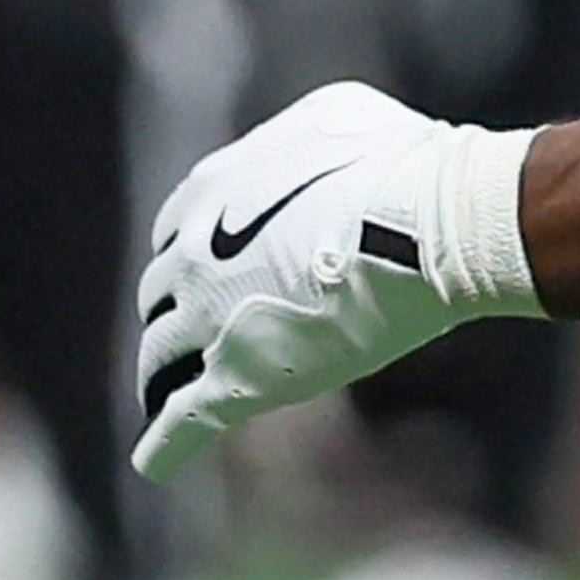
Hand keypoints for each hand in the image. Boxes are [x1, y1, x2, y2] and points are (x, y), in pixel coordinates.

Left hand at [132, 82, 527, 480]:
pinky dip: (163, 446)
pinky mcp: (233, 381)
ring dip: (163, 376)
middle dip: (177, 315)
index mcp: (208, 192)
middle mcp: (189, 257)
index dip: (193, 258)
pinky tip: (155, 460)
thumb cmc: (398, 164)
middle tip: (201, 336)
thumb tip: (296, 161)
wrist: (425, 222)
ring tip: (171, 397)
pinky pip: (177, 425)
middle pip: (161, 299)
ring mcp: (206, 322)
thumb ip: (290, 147)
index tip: (211, 276)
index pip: (174, 235)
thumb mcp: (332, 120)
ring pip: (158, 361)